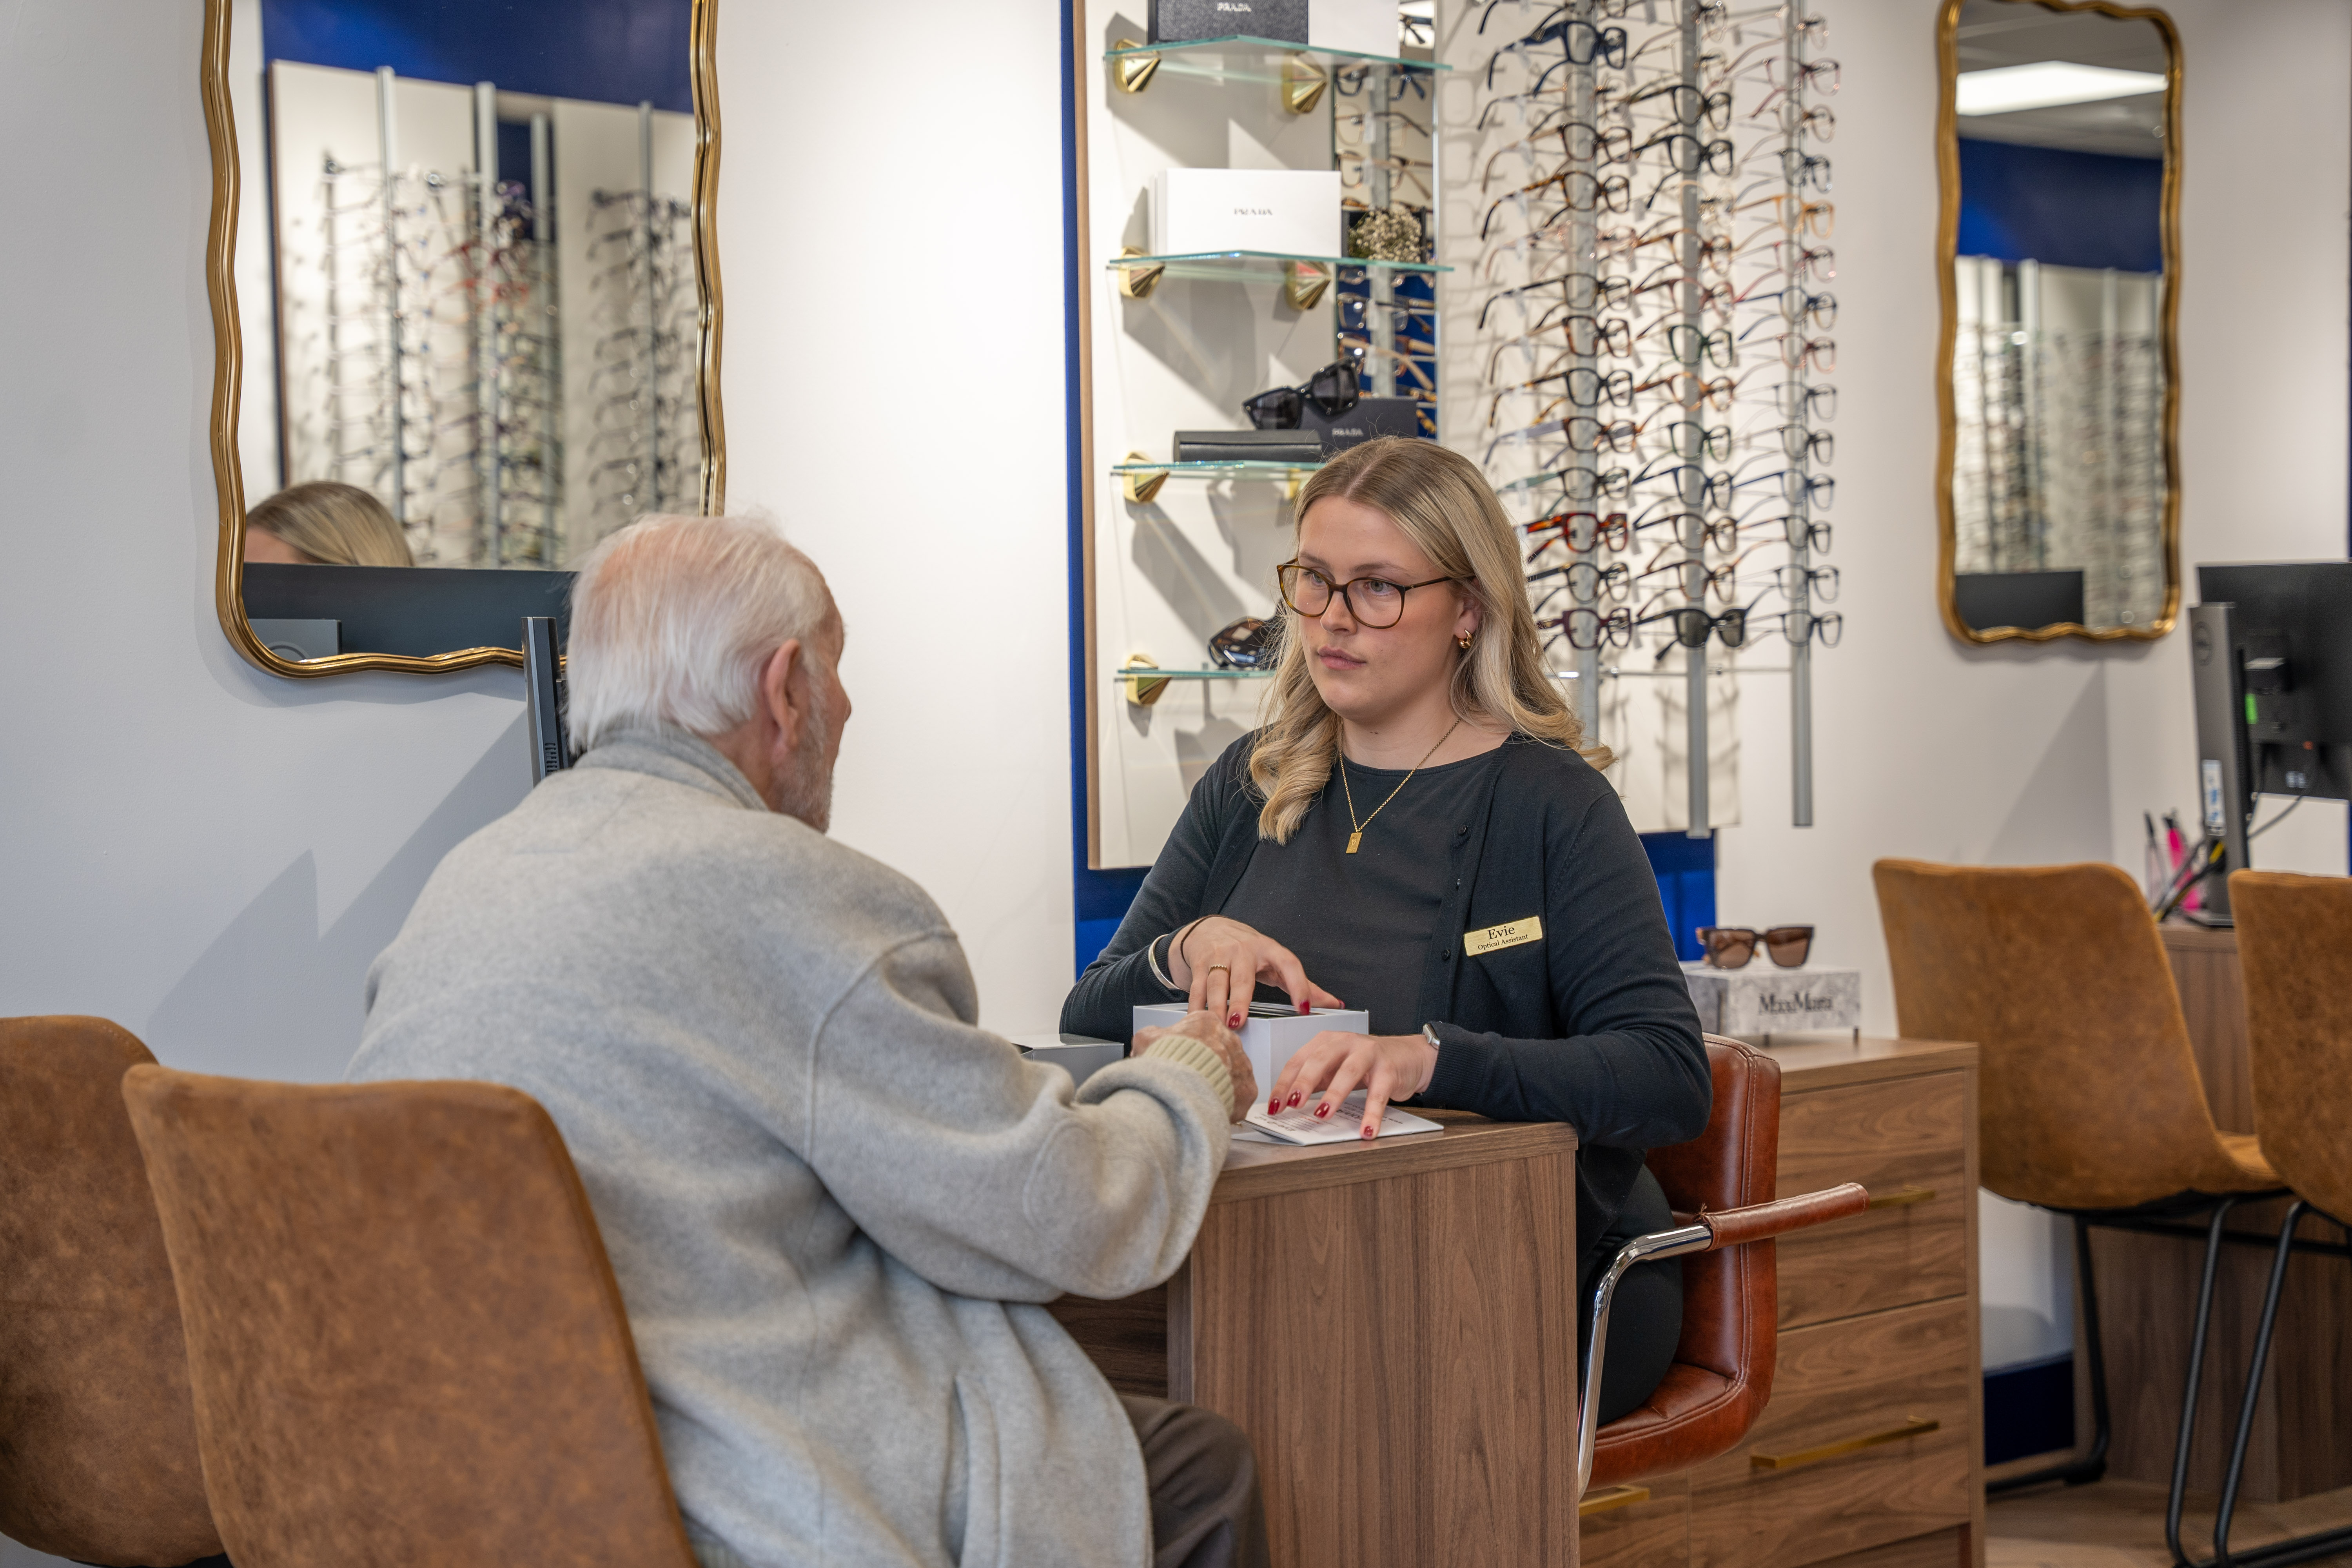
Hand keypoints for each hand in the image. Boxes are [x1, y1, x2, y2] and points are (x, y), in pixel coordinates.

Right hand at [1133, 1010, 1258, 1124]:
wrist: (1179, 1094)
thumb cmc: (1165, 1066)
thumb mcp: (1146, 1040)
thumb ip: (1153, 1035)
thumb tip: (1150, 1039)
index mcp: (1207, 1023)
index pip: (1202, 1028)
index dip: (1189, 1044)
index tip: (1182, 1055)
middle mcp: (1230, 1041)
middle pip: (1219, 1050)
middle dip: (1206, 1062)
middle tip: (1189, 1076)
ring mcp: (1242, 1066)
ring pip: (1232, 1071)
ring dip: (1218, 1081)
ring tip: (1198, 1093)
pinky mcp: (1247, 1090)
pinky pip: (1239, 1094)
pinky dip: (1227, 1100)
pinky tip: (1210, 1104)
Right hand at [1166, 916, 1344, 1029]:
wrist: (1209, 929)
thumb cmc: (1250, 951)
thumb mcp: (1277, 962)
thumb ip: (1304, 984)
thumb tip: (1336, 1004)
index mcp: (1270, 950)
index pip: (1289, 964)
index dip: (1298, 985)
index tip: (1305, 1008)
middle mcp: (1243, 950)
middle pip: (1243, 977)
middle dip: (1240, 999)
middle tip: (1239, 1022)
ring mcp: (1219, 955)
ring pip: (1216, 983)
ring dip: (1215, 1006)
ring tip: (1218, 1025)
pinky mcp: (1200, 963)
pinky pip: (1196, 987)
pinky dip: (1196, 1005)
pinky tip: (1197, 1021)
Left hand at [1266, 1030, 1437, 1140]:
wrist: (1408, 1055)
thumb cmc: (1366, 1063)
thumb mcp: (1335, 1068)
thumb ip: (1315, 1081)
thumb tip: (1287, 1104)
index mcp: (1326, 1042)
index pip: (1298, 1061)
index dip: (1284, 1083)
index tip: (1275, 1105)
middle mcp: (1345, 1042)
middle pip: (1320, 1060)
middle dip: (1303, 1083)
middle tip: (1293, 1104)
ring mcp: (1368, 1053)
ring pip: (1348, 1072)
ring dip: (1333, 1095)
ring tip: (1322, 1115)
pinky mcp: (1389, 1069)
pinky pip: (1378, 1093)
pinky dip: (1372, 1113)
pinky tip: (1367, 1130)